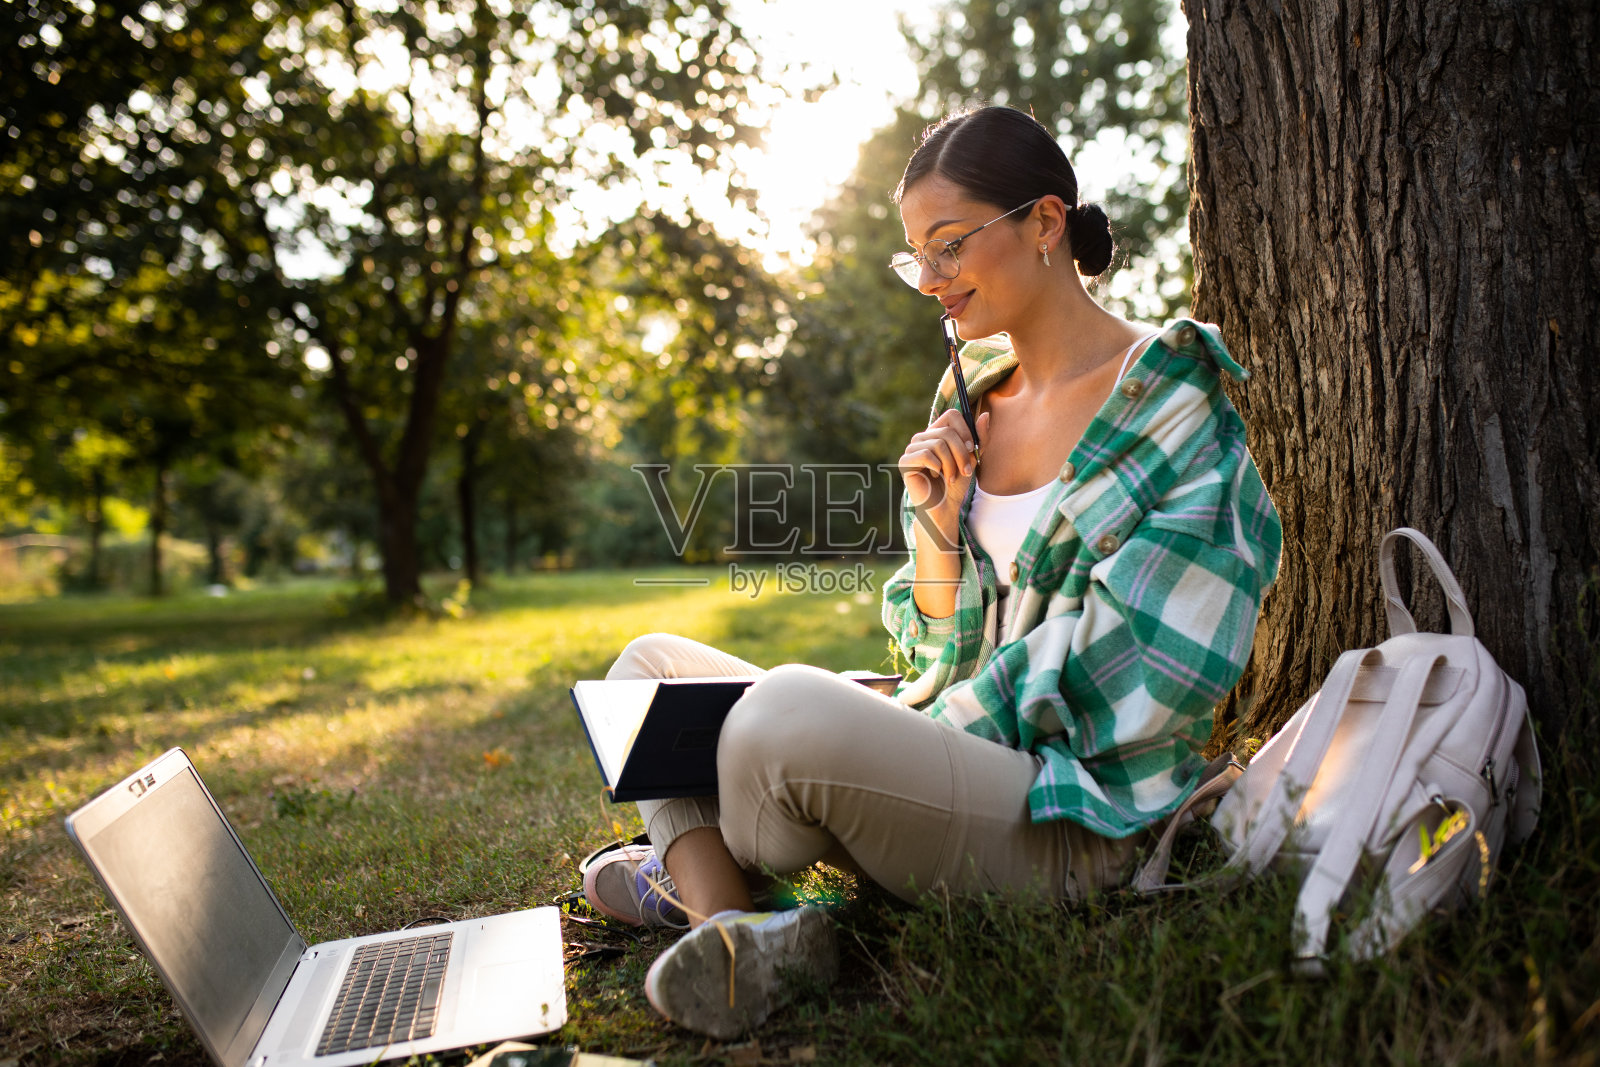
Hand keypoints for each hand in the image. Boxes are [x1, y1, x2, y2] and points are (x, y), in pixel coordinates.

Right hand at [896, 408, 989, 548]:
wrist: (945, 507)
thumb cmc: (956, 483)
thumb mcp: (972, 459)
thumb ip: (979, 438)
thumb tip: (985, 415)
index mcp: (937, 433)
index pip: (952, 415)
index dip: (965, 430)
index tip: (971, 449)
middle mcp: (922, 437)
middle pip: (947, 431)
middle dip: (961, 453)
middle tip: (965, 471)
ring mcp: (912, 449)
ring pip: (938, 444)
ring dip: (951, 464)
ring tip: (951, 477)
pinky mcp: (905, 462)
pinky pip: (926, 454)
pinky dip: (937, 467)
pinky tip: (935, 476)